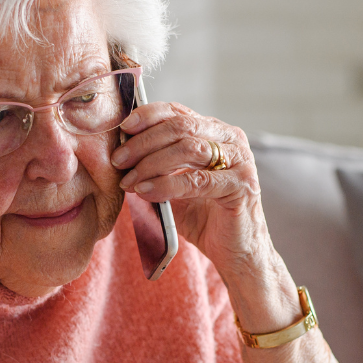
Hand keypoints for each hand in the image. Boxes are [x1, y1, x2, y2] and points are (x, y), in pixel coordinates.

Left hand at [113, 103, 267, 276]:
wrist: (235, 250)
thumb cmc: (203, 217)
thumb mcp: (174, 185)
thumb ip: (157, 165)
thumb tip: (122, 152)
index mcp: (215, 132)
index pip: (178, 111)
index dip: (148, 115)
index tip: (123, 128)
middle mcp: (231, 140)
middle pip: (181, 126)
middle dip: (144, 142)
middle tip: (119, 160)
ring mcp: (241, 161)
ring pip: (189, 149)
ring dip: (152, 163)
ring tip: (130, 181)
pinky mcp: (243, 185)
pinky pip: (198, 180)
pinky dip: (167, 185)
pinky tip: (147, 192)